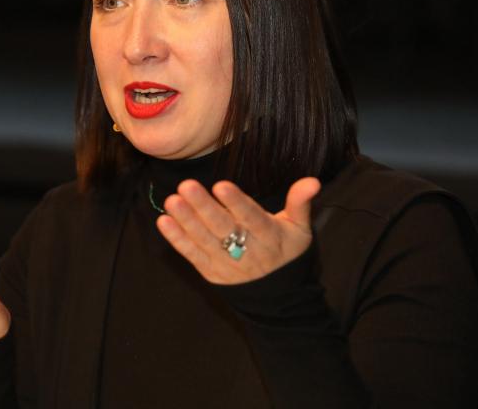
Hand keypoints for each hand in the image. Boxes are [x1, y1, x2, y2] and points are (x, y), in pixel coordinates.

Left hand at [156, 177, 320, 284]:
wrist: (279, 298)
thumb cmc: (287, 252)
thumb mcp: (300, 228)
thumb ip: (300, 203)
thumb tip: (313, 180)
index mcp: (269, 237)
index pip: (252, 219)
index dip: (236, 204)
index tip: (221, 186)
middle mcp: (247, 251)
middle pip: (223, 228)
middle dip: (204, 207)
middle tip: (186, 186)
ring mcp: (226, 264)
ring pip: (204, 241)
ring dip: (186, 221)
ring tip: (172, 201)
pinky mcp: (211, 272)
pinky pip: (192, 255)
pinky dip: (177, 239)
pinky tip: (164, 222)